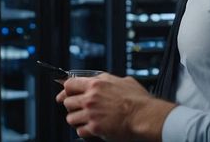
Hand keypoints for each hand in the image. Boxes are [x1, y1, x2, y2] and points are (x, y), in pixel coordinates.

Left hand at [55, 73, 174, 141]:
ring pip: (70, 118)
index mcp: (95, 85)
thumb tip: (101, 79)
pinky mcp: (95, 128)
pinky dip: (84, 131)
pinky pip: (80, 131)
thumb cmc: (138, 100)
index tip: (64, 94)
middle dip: (72, 106)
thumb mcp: (122, 81)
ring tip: (83, 120)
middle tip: (78, 109)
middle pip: (67, 102)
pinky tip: (90, 129)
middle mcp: (90, 98)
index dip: (66, 90)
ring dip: (76, 120)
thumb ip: (107, 79)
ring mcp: (91, 114)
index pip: (69, 85)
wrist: (145, 116)